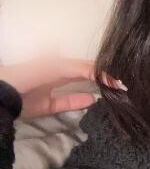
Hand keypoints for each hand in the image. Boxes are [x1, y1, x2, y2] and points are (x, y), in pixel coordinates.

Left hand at [0, 55, 123, 120]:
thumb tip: (98, 69)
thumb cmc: (24, 77)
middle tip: (119, 82)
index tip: (117, 76)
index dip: (100, 69)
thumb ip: (74, 70)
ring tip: (111, 91)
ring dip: (93, 88)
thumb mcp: (50, 68)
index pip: (82, 65)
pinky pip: (66, 103)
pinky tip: (93, 102)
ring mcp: (50, 90)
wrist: (1, 98)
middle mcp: (54, 73)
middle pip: (81, 73)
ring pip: (76, 87)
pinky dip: (80, 102)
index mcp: (54, 62)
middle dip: (99, 76)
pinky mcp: (46, 106)